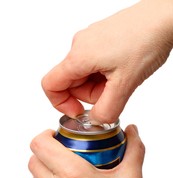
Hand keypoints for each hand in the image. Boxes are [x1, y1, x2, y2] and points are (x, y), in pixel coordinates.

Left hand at [28, 125, 171, 177]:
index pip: (40, 144)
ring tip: (62, 174)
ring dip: (44, 173)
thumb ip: (133, 149)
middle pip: (33, 161)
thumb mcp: (131, 177)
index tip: (56, 136)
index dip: (45, 135)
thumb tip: (132, 131)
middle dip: (45, 153)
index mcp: (73, 174)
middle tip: (62, 154)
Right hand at [41, 0, 172, 122]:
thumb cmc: (146, 40)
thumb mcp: (125, 84)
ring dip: (100, 86)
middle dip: (91, 95)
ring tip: (121, 79)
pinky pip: (94, 66)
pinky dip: (105, 75)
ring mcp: (90, 42)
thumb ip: (107, 110)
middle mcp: (79, 46)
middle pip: (72, 83)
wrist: (164, 18)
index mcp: (79, 56)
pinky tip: (121, 71)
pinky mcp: (100, 41)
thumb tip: (95, 121)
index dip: (61, 104)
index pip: (51, 85)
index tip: (78, 112)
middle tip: (112, 93)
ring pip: (84, 76)